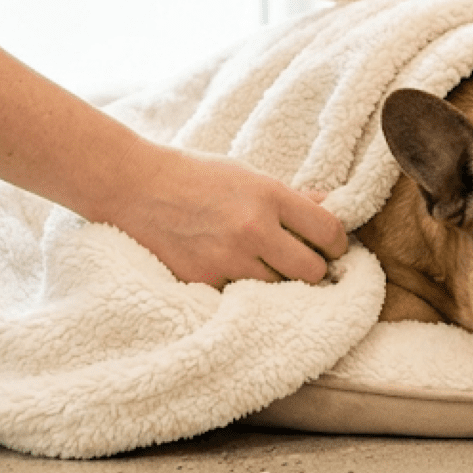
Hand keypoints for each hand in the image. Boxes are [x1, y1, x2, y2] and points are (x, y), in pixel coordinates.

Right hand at [105, 141, 348, 288]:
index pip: (329, 232)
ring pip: (280, 291)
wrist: (136, 188)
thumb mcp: (247, 174)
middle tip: (302, 264)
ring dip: (280, 285)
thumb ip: (290, 196)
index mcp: (269, 195)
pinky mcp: (205, 282)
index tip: (328, 246)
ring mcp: (228, 259)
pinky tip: (238, 276)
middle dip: (314, 270)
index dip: (336, 244)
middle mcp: (253, 229)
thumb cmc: (195, 176)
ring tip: (266, 269)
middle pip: (313, 271)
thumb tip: (330, 204)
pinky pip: (244, 298)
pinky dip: (246, 292)